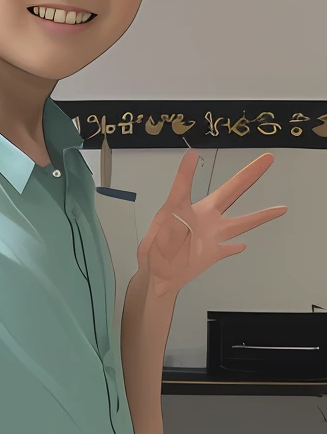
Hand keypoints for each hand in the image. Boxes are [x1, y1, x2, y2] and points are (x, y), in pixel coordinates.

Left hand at [136, 150, 283, 297]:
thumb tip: (181, 220)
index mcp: (182, 212)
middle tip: (268, 158)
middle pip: (229, 193)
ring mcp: (211, 236)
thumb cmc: (151, 254)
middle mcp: (202, 219)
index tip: (192, 154)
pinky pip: (228, 248)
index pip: (184, 187)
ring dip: (260, 216)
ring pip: (240, 223)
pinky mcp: (213, 254)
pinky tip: (243, 245)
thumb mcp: (153, 242)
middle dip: (248, 176)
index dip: (186, 171)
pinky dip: (235, 247)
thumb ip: (168, 231)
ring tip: (282, 208)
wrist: (156, 278)